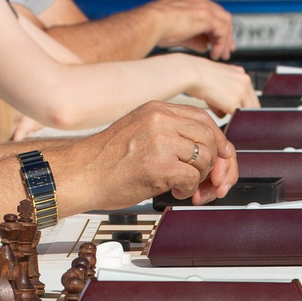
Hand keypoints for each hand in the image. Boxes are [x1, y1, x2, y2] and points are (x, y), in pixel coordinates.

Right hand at [50, 101, 236, 210]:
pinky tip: (174, 191)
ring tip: (183, 184)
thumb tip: (206, 147)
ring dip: (200, 178)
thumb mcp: (140, 130)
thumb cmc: (107, 159)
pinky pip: (193, 177)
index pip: (204, 119)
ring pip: (205, 158)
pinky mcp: (159, 165)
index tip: (220, 158)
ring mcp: (160, 141)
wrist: (81, 174)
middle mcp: (160, 120)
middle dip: (216, 163)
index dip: (217, 142)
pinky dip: (189, 189)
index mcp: (157, 109)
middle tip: (205, 179)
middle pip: (211, 137)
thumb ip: (170, 132)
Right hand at [145, 0, 237, 57]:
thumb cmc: (155, 29)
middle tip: (227, 50)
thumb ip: (194, 37)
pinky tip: (214, 54)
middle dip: (226, 34)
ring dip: (225, 41)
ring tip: (221, 55)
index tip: (219, 42)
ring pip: (225, 22)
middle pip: (221, 15)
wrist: (149, 25)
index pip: (211, 12)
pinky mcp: (206, 15)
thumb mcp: (178, 33)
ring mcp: (202, 5)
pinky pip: (222, 30)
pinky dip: (221, 43)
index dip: (217, 28)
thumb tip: (204, 46)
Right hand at [190, 58, 260, 115]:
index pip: (249, 93)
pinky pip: (237, 117)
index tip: (237, 111)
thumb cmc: (196, 75)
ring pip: (246, 111)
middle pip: (252, 104)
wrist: (191, 72)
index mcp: (239, 72)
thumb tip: (224, 111)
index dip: (243, 104)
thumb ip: (224, 93)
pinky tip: (222, 119)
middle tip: (232, 119)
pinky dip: (231, 121)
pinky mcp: (235, 102)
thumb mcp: (214, 80)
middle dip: (242, 112)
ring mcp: (241, 91)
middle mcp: (244, 80)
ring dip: (236, 116)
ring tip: (223, 116)